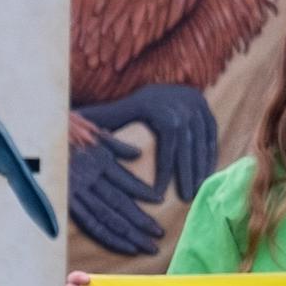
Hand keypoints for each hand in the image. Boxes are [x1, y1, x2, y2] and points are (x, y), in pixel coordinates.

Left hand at [67, 85, 218, 256]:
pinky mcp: (207, 111)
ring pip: (202, 145)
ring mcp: (198, 110)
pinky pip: (211, 137)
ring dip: (201, 169)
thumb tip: (74, 131)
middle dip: (187, 176)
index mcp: (163, 115)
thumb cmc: (132, 106)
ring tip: (197, 190)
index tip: (159, 195)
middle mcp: (184, 111)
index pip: (166, 152)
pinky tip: (207, 173)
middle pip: (187, 151)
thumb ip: (99, 124)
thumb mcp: (117, 114)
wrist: (161, 86)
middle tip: (186, 198)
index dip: (164, 176)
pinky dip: (210, 156)